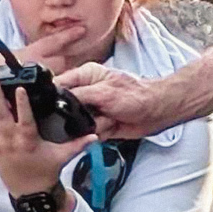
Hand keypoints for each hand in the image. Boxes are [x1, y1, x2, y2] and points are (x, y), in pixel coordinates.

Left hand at [0, 80, 97, 206]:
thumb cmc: (45, 171)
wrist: (30, 192)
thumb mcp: (62, 157)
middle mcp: (9, 139)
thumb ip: (78, 144)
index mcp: (27, 138)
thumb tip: (95, 135)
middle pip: (0, 114)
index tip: (21, 87)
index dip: (23, 103)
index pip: (25, 117)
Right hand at [58, 59, 198, 140]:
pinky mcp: (99, 124)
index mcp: (85, 76)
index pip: (59, 84)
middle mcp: (86, 92)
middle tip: (98, 112)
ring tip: (110, 118)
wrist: (157, 112)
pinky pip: (89, 134)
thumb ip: (78, 95)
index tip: (61, 105)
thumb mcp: (104, 93)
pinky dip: (101, 133)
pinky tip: (113, 125)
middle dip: (81, 115)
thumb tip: (58, 100)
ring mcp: (92, 110)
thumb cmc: (137, 95)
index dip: (55, 96)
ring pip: (78, 124)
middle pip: (66, 108)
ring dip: (95, 125)